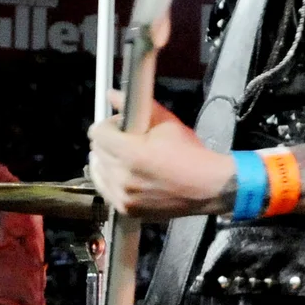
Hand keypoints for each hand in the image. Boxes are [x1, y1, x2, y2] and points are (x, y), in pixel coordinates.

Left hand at [86, 97, 235, 218]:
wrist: (208, 187)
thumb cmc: (190, 154)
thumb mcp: (167, 123)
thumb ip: (138, 107)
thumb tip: (112, 94)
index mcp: (131, 153)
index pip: (97, 133)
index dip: (108, 125)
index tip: (120, 125)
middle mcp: (122, 177)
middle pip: (96, 151)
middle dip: (108, 142)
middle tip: (126, 141)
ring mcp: (123, 196)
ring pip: (98, 171)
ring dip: (108, 162)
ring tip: (126, 159)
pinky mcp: (126, 209)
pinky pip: (106, 190)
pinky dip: (112, 181)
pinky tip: (126, 175)